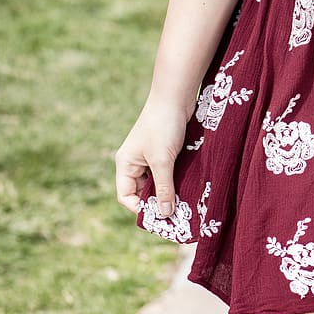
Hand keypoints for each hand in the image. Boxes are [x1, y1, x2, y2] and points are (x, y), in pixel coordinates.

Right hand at [114, 94, 191, 218]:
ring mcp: (150, 156)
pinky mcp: (165, 150)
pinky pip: (168, 172)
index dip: (140, 209)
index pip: (126, 196)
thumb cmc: (163, 126)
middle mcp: (135, 162)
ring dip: (169, 191)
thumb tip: (165, 215)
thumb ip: (163, 188)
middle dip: (157, 202)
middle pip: (142, 191)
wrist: (176, 96)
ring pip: (157, 182)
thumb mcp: (162, 160)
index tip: (160, 217)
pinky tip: (188, 186)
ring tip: (184, 203)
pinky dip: (176, 180)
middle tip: (176, 215)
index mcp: (125, 164)